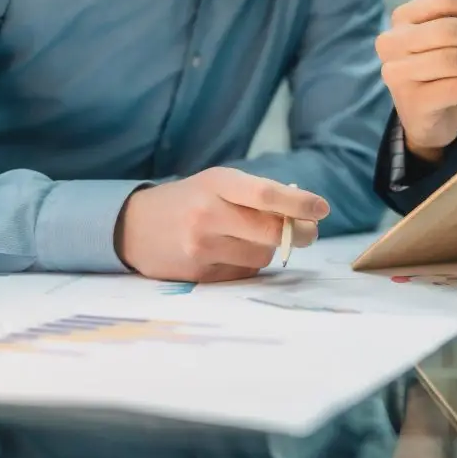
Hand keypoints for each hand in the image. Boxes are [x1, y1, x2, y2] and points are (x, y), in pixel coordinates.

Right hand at [114, 168, 328, 282]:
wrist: (134, 227)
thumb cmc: (190, 200)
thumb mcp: (218, 184)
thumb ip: (257, 196)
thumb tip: (305, 215)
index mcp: (216, 183)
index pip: (265, 194)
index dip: (299, 203)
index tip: (322, 208)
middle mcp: (207, 214)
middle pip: (270, 231)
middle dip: (299, 233)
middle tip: (309, 231)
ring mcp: (201, 247)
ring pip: (261, 255)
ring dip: (268, 249)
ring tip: (248, 237)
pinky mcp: (198, 274)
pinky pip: (243, 273)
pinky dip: (247, 264)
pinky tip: (227, 253)